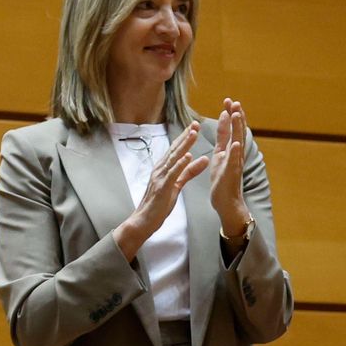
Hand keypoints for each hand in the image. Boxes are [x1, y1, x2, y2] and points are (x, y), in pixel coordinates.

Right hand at [112, 122, 208, 261]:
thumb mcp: (177, 186)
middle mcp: (160, 169)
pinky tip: (187, 156)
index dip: (185, 137)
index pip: (175, 149)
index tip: (194, 126)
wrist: (143, 221)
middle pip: (174, 150)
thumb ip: (189, 172)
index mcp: (163, 168)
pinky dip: (180, 164)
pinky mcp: (162, 188)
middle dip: (185, 136)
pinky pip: (172, 174)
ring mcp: (160, 178)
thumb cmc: (159, 204)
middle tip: (195, 124)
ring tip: (193, 134)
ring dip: (184, 145)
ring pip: (174, 158)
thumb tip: (203, 159)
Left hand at [209, 98, 251, 237]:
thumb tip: (225, 122)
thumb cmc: (223, 180)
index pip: (232, 128)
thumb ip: (223, 140)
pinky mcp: (231, 174)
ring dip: (238, 128)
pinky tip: (236, 143)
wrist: (226, 202)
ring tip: (237, 114)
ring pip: (237, 143)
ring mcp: (235, 164)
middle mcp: (235, 155)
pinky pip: (234, 162)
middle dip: (237, 116)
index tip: (228, 100)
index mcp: (230, 150)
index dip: (231, 114)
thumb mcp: (220, 156)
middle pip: (238, 131)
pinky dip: (235, 152)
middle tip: (235, 101)